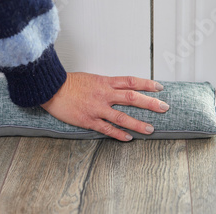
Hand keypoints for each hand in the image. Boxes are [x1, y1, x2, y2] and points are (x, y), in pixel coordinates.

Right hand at [40, 72, 169, 140]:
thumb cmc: (68, 83)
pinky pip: (107, 128)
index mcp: (105, 82)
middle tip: (164, 107)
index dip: (147, 84)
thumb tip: (119, 88)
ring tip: (150, 129)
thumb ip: (105, 84)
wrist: (51, 89)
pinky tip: (128, 138)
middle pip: (132, 98)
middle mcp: (104, 94)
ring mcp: (97, 108)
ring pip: (122, 117)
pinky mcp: (89, 120)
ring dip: (138, 123)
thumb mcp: (90, 78)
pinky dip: (119, 134)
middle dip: (150, 103)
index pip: (131, 82)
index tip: (159, 87)